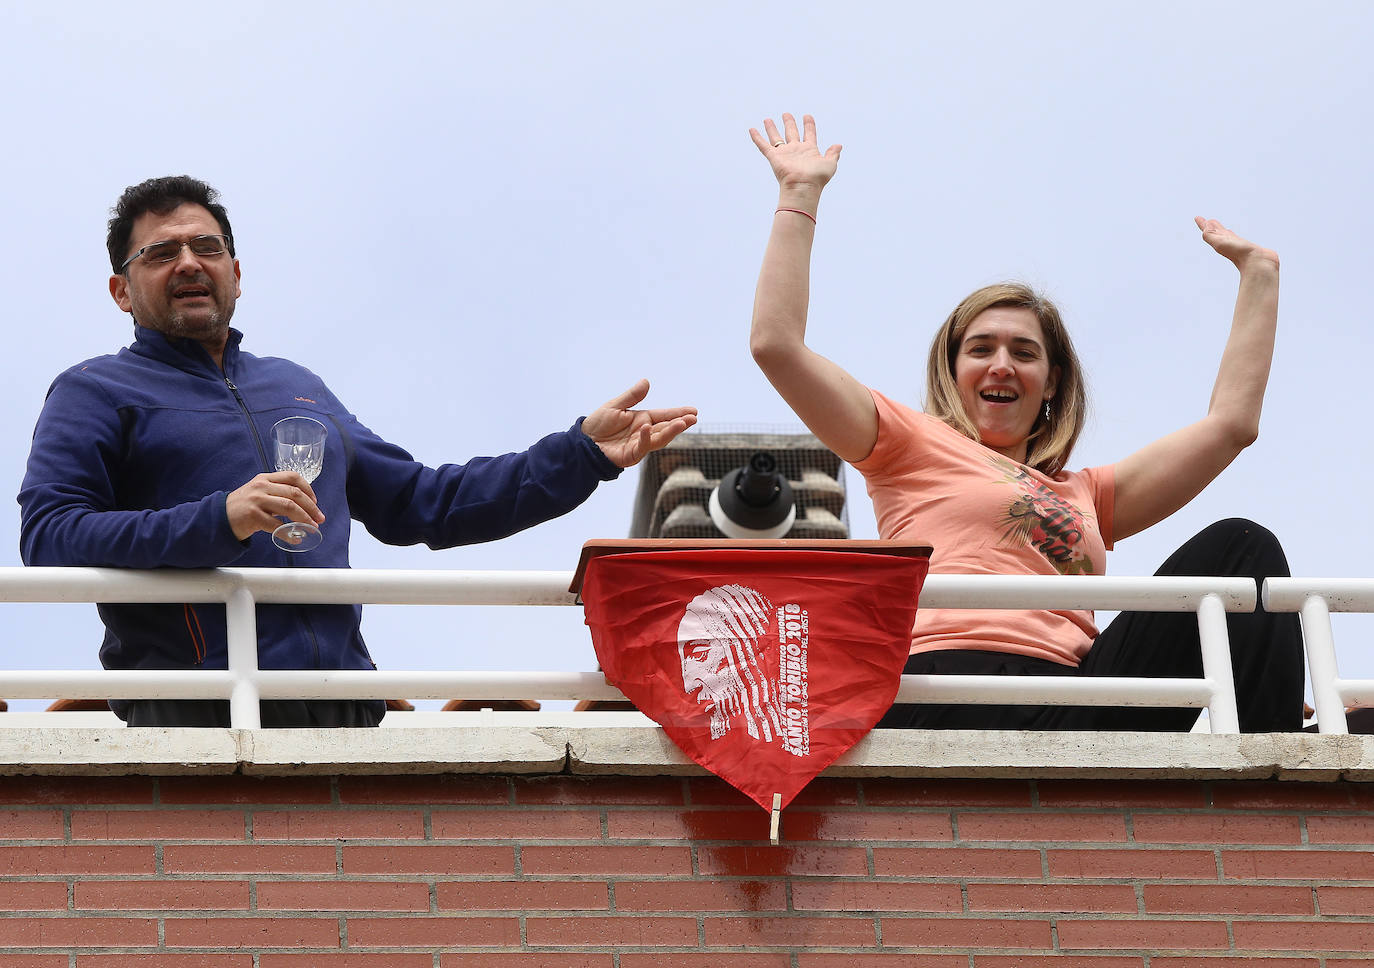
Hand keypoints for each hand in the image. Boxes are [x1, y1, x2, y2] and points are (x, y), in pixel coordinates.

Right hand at [225, 471, 324, 540]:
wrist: (219, 517)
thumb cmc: (243, 506)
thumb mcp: (259, 492)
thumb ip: (278, 492)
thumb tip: (305, 504)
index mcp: (265, 478)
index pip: (293, 477)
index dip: (308, 489)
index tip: (315, 501)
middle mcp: (262, 487)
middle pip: (294, 494)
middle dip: (311, 507)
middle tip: (319, 518)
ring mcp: (257, 501)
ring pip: (289, 507)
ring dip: (304, 519)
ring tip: (312, 527)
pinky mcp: (253, 516)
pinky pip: (277, 526)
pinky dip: (289, 533)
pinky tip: (294, 539)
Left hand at [582, 379, 697, 468]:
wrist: (583, 443)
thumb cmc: (598, 424)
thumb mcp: (615, 406)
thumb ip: (632, 396)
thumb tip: (646, 381)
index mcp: (642, 419)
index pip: (664, 416)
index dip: (678, 413)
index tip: (693, 411)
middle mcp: (644, 432)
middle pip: (666, 428)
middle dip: (680, 423)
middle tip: (693, 418)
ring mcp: (639, 444)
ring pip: (659, 439)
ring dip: (671, 431)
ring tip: (682, 423)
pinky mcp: (631, 455)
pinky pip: (642, 447)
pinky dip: (646, 438)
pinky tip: (648, 428)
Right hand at [749, 113, 841, 197]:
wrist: (803, 187)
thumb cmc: (817, 178)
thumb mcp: (830, 164)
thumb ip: (833, 154)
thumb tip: (839, 145)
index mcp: (809, 150)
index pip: (809, 133)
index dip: (808, 124)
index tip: (807, 116)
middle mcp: (796, 150)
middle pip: (791, 133)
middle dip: (789, 123)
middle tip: (786, 114)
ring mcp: (784, 154)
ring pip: (776, 138)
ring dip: (772, 128)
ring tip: (768, 119)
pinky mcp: (774, 157)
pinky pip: (763, 145)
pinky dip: (757, 138)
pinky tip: (752, 129)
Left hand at [1195, 216, 1278, 272]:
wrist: (1258, 264)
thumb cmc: (1240, 254)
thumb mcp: (1220, 243)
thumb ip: (1210, 235)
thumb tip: (1205, 226)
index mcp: (1219, 242)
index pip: (1209, 231)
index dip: (1203, 224)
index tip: (1197, 217)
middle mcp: (1227, 244)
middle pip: (1217, 232)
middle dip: (1211, 226)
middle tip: (1207, 221)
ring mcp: (1237, 245)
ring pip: (1226, 235)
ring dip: (1220, 229)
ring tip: (1215, 225)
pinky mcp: (1247, 246)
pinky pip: (1237, 238)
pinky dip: (1232, 234)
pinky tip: (1232, 234)